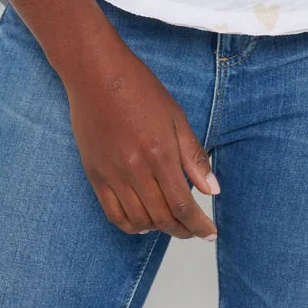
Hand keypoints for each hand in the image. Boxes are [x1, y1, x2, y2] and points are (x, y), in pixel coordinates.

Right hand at [63, 37, 219, 240]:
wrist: (96, 74)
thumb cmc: (140, 89)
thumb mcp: (175, 116)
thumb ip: (193, 156)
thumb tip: (212, 189)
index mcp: (160, 154)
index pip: (182, 204)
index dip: (198, 224)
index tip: (210, 233)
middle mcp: (136, 170)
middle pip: (162, 217)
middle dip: (182, 229)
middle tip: (193, 230)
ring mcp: (113, 174)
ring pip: (139, 220)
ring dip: (158, 228)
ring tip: (171, 223)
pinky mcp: (95, 175)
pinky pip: (113, 214)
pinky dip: (131, 225)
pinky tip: (142, 222)